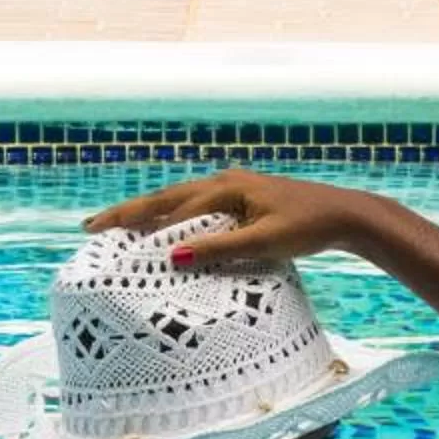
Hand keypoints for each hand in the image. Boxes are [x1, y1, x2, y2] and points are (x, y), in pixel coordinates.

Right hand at [86, 170, 381, 269]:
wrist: (345, 214)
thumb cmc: (308, 227)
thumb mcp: (264, 242)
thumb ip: (220, 248)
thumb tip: (174, 256)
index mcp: (226, 188)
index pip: (171, 208)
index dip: (135, 222)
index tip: (100, 233)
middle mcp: (225, 182)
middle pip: (166, 197)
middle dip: (129, 212)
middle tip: (92, 226)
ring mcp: (234, 188)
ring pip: (180, 199)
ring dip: (150, 212)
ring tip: (119, 225)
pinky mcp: (244, 198)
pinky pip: (198, 205)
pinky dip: (174, 215)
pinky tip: (167, 225)